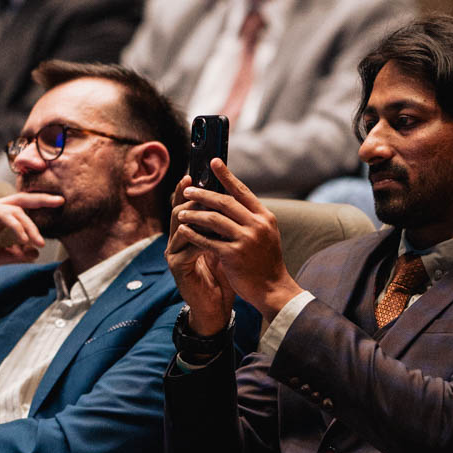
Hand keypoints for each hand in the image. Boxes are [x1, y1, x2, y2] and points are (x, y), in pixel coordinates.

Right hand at [166, 174, 233, 332]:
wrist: (216, 306)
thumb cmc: (222, 275)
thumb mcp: (223, 245)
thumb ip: (222, 226)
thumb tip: (233, 200)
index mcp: (187, 233)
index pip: (184, 206)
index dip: (186, 190)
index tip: (194, 174)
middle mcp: (176, 241)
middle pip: (179, 212)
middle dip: (193, 200)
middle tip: (204, 189)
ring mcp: (174, 254)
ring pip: (182, 228)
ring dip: (199, 219)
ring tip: (213, 211)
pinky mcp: (177, 267)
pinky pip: (187, 248)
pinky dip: (201, 240)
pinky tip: (214, 236)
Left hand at [168, 164, 300, 324]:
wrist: (273, 289)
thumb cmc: (265, 262)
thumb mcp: (265, 234)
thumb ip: (250, 218)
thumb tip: (228, 200)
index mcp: (264, 217)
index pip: (242, 191)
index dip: (226, 175)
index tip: (213, 162)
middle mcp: (256, 225)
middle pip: (224, 202)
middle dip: (202, 195)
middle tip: (187, 191)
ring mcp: (245, 240)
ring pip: (213, 219)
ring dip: (194, 214)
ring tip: (180, 213)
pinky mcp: (233, 255)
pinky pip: (208, 241)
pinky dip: (193, 234)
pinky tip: (183, 231)